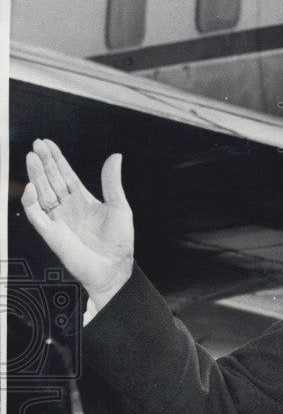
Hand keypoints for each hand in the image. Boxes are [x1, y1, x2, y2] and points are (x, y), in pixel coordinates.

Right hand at [22, 138, 134, 310]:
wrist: (114, 269)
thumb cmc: (119, 244)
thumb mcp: (120, 207)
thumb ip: (112, 182)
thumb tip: (116, 157)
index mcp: (84, 201)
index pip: (66, 175)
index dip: (56, 160)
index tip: (47, 144)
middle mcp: (69, 209)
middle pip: (51, 180)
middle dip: (44, 163)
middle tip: (37, 145)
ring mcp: (58, 220)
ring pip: (42, 193)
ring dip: (36, 176)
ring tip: (32, 157)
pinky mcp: (51, 234)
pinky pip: (36, 215)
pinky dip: (31, 201)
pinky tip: (31, 187)